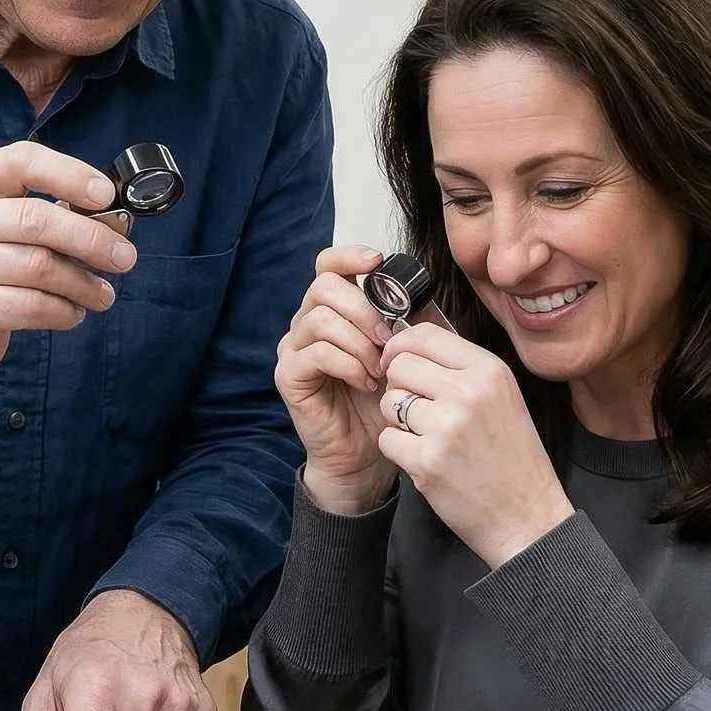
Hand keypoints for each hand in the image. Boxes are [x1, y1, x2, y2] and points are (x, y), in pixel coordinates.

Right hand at [0, 143, 136, 404]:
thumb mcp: (4, 228)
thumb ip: (51, 216)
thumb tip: (115, 222)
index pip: (20, 161)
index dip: (68, 174)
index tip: (106, 195)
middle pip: (36, 219)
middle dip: (91, 239)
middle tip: (125, 258)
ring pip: (39, 266)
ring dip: (83, 283)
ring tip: (103, 294)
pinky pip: (30, 305)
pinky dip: (63, 311)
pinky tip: (73, 313)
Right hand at [275, 245, 401, 514]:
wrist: (367, 454)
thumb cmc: (384, 403)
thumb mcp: (405, 356)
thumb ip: (411, 323)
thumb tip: (421, 293)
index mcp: (333, 310)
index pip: (328, 265)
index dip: (349, 256)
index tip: (377, 262)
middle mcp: (307, 323)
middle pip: (324, 286)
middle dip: (363, 308)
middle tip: (390, 338)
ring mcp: (294, 349)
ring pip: (320, 319)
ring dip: (359, 340)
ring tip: (380, 368)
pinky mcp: (289, 376)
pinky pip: (317, 353)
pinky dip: (348, 363)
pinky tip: (366, 382)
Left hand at [378, 324, 572, 567]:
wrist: (528, 517)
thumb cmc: (511, 457)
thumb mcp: (501, 397)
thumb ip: (460, 368)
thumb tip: (409, 341)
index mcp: (489, 370)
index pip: (424, 335)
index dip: (400, 347)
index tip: (398, 364)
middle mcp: (468, 392)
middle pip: (399, 367)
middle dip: (399, 387)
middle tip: (418, 412)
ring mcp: (446, 427)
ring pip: (389, 402)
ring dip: (399, 422)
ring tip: (429, 439)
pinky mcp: (427, 461)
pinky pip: (387, 439)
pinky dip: (400, 452)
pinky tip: (427, 461)